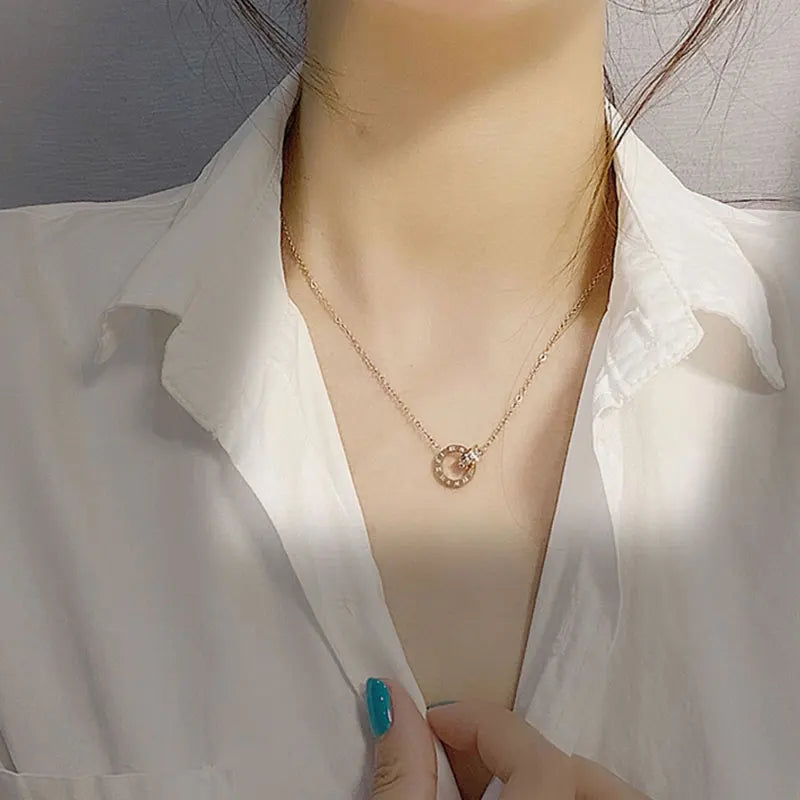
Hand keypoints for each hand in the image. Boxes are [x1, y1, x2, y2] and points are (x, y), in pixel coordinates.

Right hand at [366, 678, 650, 798]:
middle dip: (530, 749)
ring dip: (561, 772)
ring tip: (503, 778)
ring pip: (612, 795)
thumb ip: (403, 773)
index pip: (537, 761)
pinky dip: (574, 795)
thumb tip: (392, 695)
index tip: (433, 720)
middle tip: (472, 755)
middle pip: (587, 775)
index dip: (479, 724)